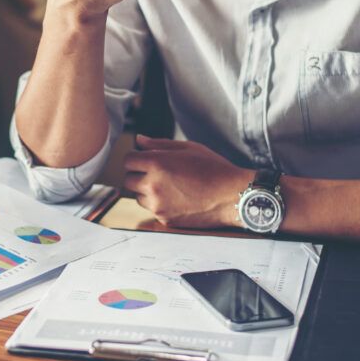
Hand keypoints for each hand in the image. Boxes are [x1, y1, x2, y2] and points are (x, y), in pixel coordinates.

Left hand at [122, 136, 252, 228]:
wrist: (232, 196)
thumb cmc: (213, 169)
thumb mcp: (188, 148)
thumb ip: (159, 144)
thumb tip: (139, 141)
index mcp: (156, 163)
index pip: (128, 160)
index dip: (136, 158)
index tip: (144, 160)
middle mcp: (153, 185)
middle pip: (128, 180)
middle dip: (138, 174)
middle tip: (157, 173)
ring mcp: (158, 205)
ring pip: (138, 197)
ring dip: (147, 191)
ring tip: (170, 186)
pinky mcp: (164, 219)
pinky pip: (152, 210)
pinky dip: (159, 205)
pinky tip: (178, 198)